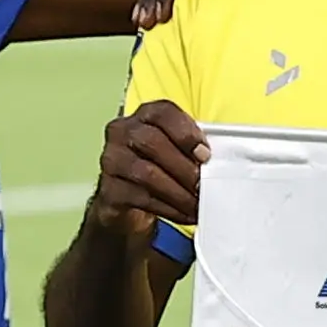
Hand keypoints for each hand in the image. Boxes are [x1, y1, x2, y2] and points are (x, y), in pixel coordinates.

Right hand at [84, 99, 209, 244]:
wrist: (128, 202)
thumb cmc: (159, 169)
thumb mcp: (175, 151)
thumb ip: (191, 148)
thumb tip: (217, 161)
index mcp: (143, 116)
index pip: (162, 112)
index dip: (185, 132)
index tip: (205, 154)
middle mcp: (121, 132)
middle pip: (151, 142)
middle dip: (184, 167)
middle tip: (203, 185)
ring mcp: (111, 160)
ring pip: (147, 173)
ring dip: (179, 192)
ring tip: (196, 204)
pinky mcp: (109, 189)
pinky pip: (142, 198)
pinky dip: (169, 208)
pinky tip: (185, 214)